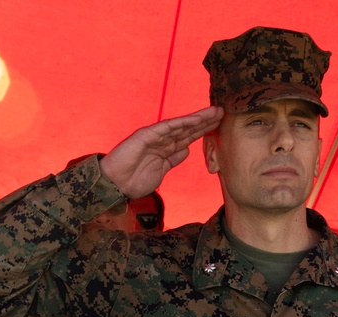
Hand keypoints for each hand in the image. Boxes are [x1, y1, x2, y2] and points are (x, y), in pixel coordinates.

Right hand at [99, 107, 223, 197]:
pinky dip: (182, 123)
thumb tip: (186, 150)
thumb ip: (173, 160)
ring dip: (198, 119)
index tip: (219, 125)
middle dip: (206, 121)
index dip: (204, 131)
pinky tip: (196, 119)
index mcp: (166, 150)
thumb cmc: (134, 181)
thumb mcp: (160, 172)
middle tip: (223, 112)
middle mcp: (162, 141)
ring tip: (214, 112)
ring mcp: (155, 137)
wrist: (114, 184)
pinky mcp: (146, 135)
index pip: (189, 138)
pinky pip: (167, 127)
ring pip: (181, 125)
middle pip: (188, 129)